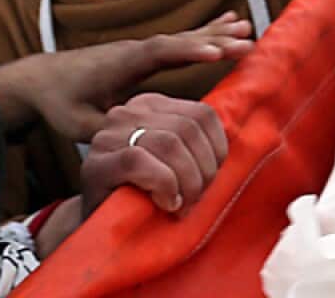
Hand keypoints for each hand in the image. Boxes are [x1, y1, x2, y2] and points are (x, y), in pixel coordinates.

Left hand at [0, 13, 252, 141]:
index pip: (158, 53)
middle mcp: (135, 50)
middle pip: (179, 41)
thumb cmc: (59, 102)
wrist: (41, 78)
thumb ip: (110, 130)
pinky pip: (181, 40)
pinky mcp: (145, 52)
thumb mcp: (79, 123)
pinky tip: (227, 22)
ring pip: (183, 37)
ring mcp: (141, 49)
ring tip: (247, 27)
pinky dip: (206, 32)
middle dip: (213, 40)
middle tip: (247, 41)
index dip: (186, 51)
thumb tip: (140, 140)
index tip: (215, 53)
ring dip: (215, 32)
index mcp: (120, 64)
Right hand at [80, 93, 227, 214]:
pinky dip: (163, 184)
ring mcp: (108, 135)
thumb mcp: (174, 162)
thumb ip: (195, 145)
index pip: (202, 113)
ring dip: (185, 181)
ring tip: (181, 203)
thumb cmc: (145, 196)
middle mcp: (128, 111)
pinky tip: (165, 202)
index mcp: (151, 104)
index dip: (217, 149)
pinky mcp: (96, 162)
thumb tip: (238, 137)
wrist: (99, 229)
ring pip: (169, 143)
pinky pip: (141, 160)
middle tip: (195, 199)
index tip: (211, 178)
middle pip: (188, 128)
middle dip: (202, 170)